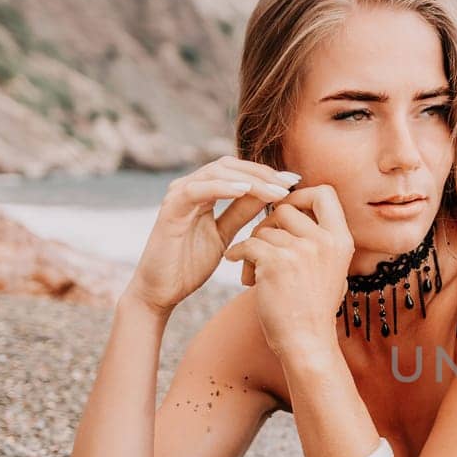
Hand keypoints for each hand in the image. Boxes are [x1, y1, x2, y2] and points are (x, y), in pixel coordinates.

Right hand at [124, 156, 298, 314]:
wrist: (161, 291)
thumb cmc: (190, 264)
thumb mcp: (225, 234)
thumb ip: (242, 212)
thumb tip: (271, 195)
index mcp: (203, 192)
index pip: (238, 171)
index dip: (267, 174)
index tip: (295, 182)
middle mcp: (189, 187)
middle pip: (229, 165)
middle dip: (263, 173)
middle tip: (291, 182)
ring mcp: (177, 195)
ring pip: (216, 172)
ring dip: (250, 179)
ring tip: (276, 190)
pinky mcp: (170, 209)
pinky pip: (197, 190)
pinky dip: (222, 187)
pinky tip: (245, 190)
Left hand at [222, 183, 355, 355]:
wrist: (306, 341)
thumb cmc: (314, 308)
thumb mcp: (332, 268)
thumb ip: (321, 239)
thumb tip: (300, 207)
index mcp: (341, 240)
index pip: (325, 192)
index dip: (302, 195)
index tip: (289, 210)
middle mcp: (325, 241)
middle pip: (286, 208)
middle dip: (269, 224)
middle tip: (264, 247)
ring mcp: (301, 250)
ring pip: (263, 229)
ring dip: (254, 248)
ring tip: (255, 274)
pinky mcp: (276, 262)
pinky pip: (247, 245)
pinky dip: (238, 256)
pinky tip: (242, 274)